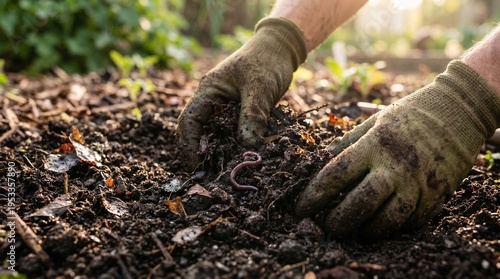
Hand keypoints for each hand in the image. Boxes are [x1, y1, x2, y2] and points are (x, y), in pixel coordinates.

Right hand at [176, 18, 306, 169]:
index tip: (196, 166)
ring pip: (216, 134)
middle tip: (208, 177)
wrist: (281, 48)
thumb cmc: (267, 61)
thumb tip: (247, 146)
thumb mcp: (260, 88)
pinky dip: (234, 147)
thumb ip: (252, 115)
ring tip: (223, 175)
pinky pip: (232, 133)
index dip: (189, 145)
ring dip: (218, 153)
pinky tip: (240, 160)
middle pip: (199, 131)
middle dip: (201, 154)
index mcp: (209, 91)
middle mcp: (213, 101)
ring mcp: (226, 108)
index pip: (189, 121)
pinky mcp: (240, 113)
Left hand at [296, 61, 499, 239]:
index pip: (336, 174)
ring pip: (388, 219)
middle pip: (360, 203)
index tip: (300, 209)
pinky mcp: (437, 194)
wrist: (458, 111)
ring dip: (367, 231)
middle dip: (338, 220)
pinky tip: (382, 225)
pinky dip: (394, 227)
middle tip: (327, 227)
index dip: (314, 195)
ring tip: (355, 232)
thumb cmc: (409, 114)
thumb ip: (348, 142)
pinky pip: (412, 220)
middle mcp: (395, 165)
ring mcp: (418, 182)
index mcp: (374, 144)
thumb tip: (321, 160)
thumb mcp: (375, 121)